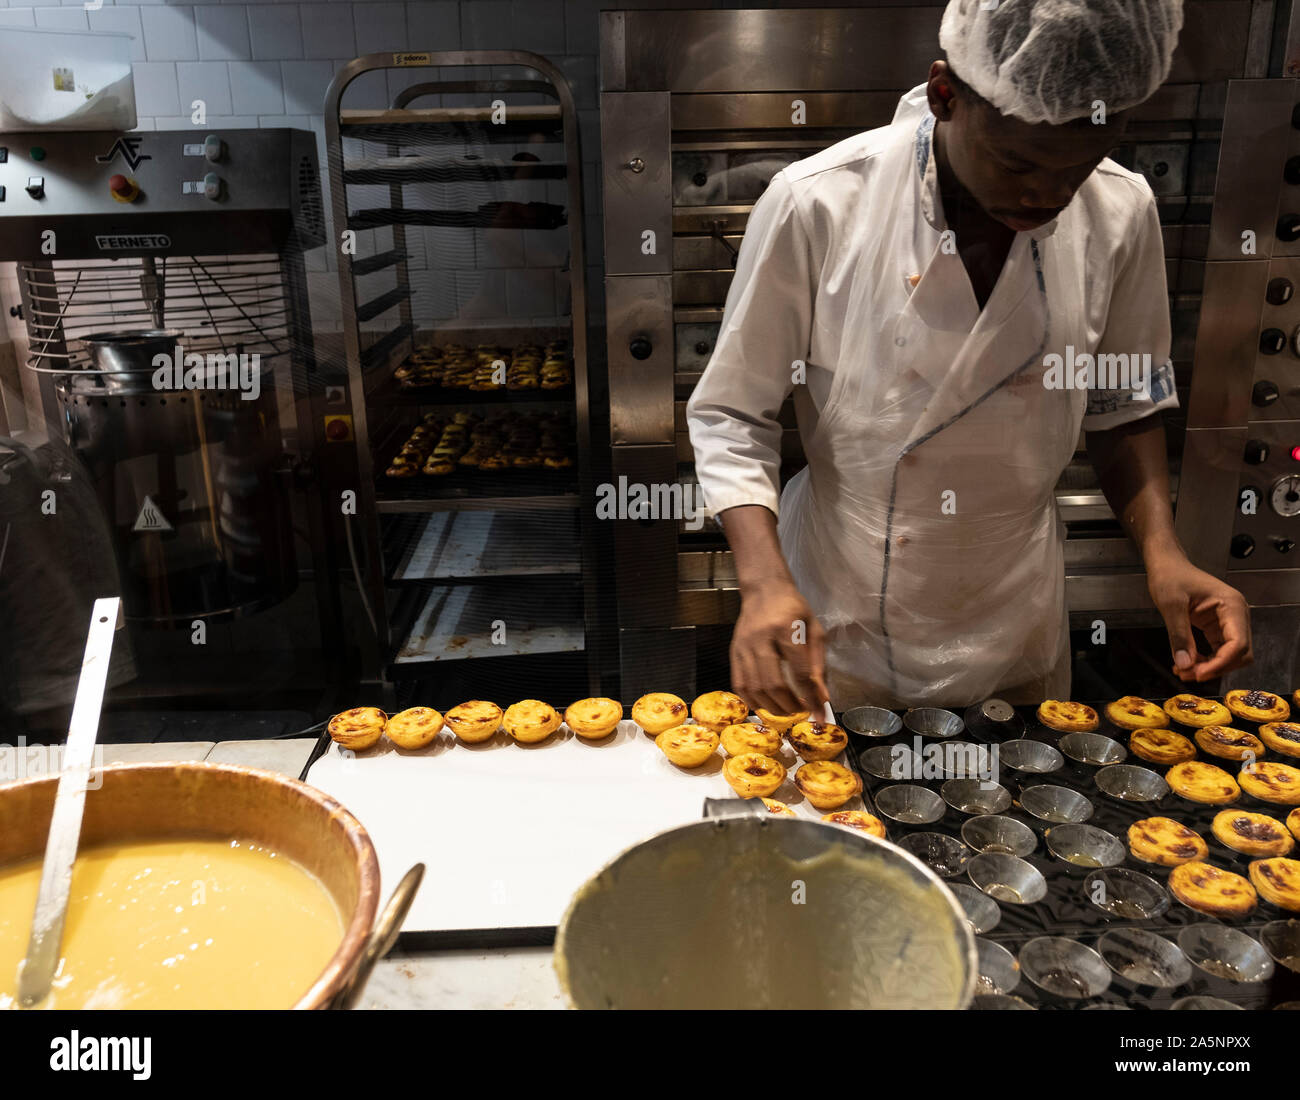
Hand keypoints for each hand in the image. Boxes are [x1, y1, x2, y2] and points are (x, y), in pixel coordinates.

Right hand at [730, 579, 828, 714]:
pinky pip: (739, 684)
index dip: (810, 696)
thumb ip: (818, 664)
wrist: (764, 590)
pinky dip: (752, 700)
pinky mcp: (734, 652)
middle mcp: (761, 638)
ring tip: (785, 710)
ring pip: (754, 688)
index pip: (799, 671)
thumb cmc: (793, 609)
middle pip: (773, 683)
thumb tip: (821, 697)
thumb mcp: (814, 630)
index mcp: (786, 629)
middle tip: (800, 711)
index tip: (819, 713)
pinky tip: (765, 704)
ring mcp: (743, 646)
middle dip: (789, 705)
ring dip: (771, 707)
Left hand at [1146, 554, 1251, 681]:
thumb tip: (1185, 664)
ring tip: (1183, 670)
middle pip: (1239, 653)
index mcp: (1232, 605)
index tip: (1198, 673)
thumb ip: (1179, 635)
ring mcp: (1229, 622)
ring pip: (1230, 655)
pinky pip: (1218, 651)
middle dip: (1215, 668)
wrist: (1167, 565)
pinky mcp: (1217, 628)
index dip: (1221, 663)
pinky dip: (1205, 661)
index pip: (1238, 643)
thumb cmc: (1170, 576)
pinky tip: (1186, 662)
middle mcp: (1236, 615)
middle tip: (1187, 674)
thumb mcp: (1171, 604)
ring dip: (1210, 667)